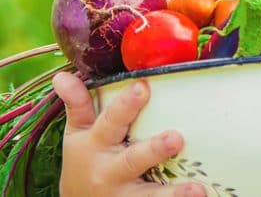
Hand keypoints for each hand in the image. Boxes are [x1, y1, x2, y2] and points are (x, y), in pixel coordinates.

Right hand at [52, 72, 204, 196]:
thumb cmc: (85, 159)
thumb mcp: (77, 133)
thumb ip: (77, 104)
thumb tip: (62, 75)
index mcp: (96, 144)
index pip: (111, 121)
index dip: (126, 105)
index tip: (143, 87)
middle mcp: (110, 171)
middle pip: (133, 160)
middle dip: (154, 150)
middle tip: (176, 137)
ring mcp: (126, 195)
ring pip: (149, 195)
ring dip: (174, 194)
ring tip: (198, 189)